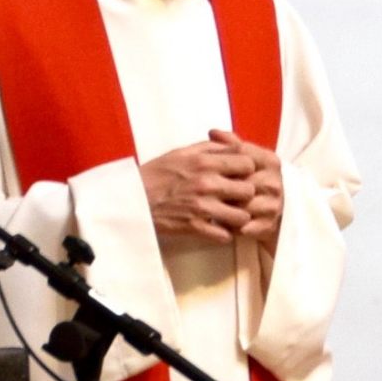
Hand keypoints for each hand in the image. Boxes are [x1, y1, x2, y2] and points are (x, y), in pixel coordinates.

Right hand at [140, 135, 279, 243]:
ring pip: (242, 216)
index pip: (248, 163)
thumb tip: (232, 144)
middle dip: (245, 195)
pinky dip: (223, 235)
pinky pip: (225, 236)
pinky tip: (217, 228)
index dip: (247, 171)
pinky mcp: (195, 227)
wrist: (132, 199)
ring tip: (228, 216)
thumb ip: (209, 147)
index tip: (240, 176)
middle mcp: (207, 182)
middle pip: (249, 190)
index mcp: (204, 161)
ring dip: (237, 218)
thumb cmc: (156, 175)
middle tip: (236, 198)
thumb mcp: (181, 153)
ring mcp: (202, 206)